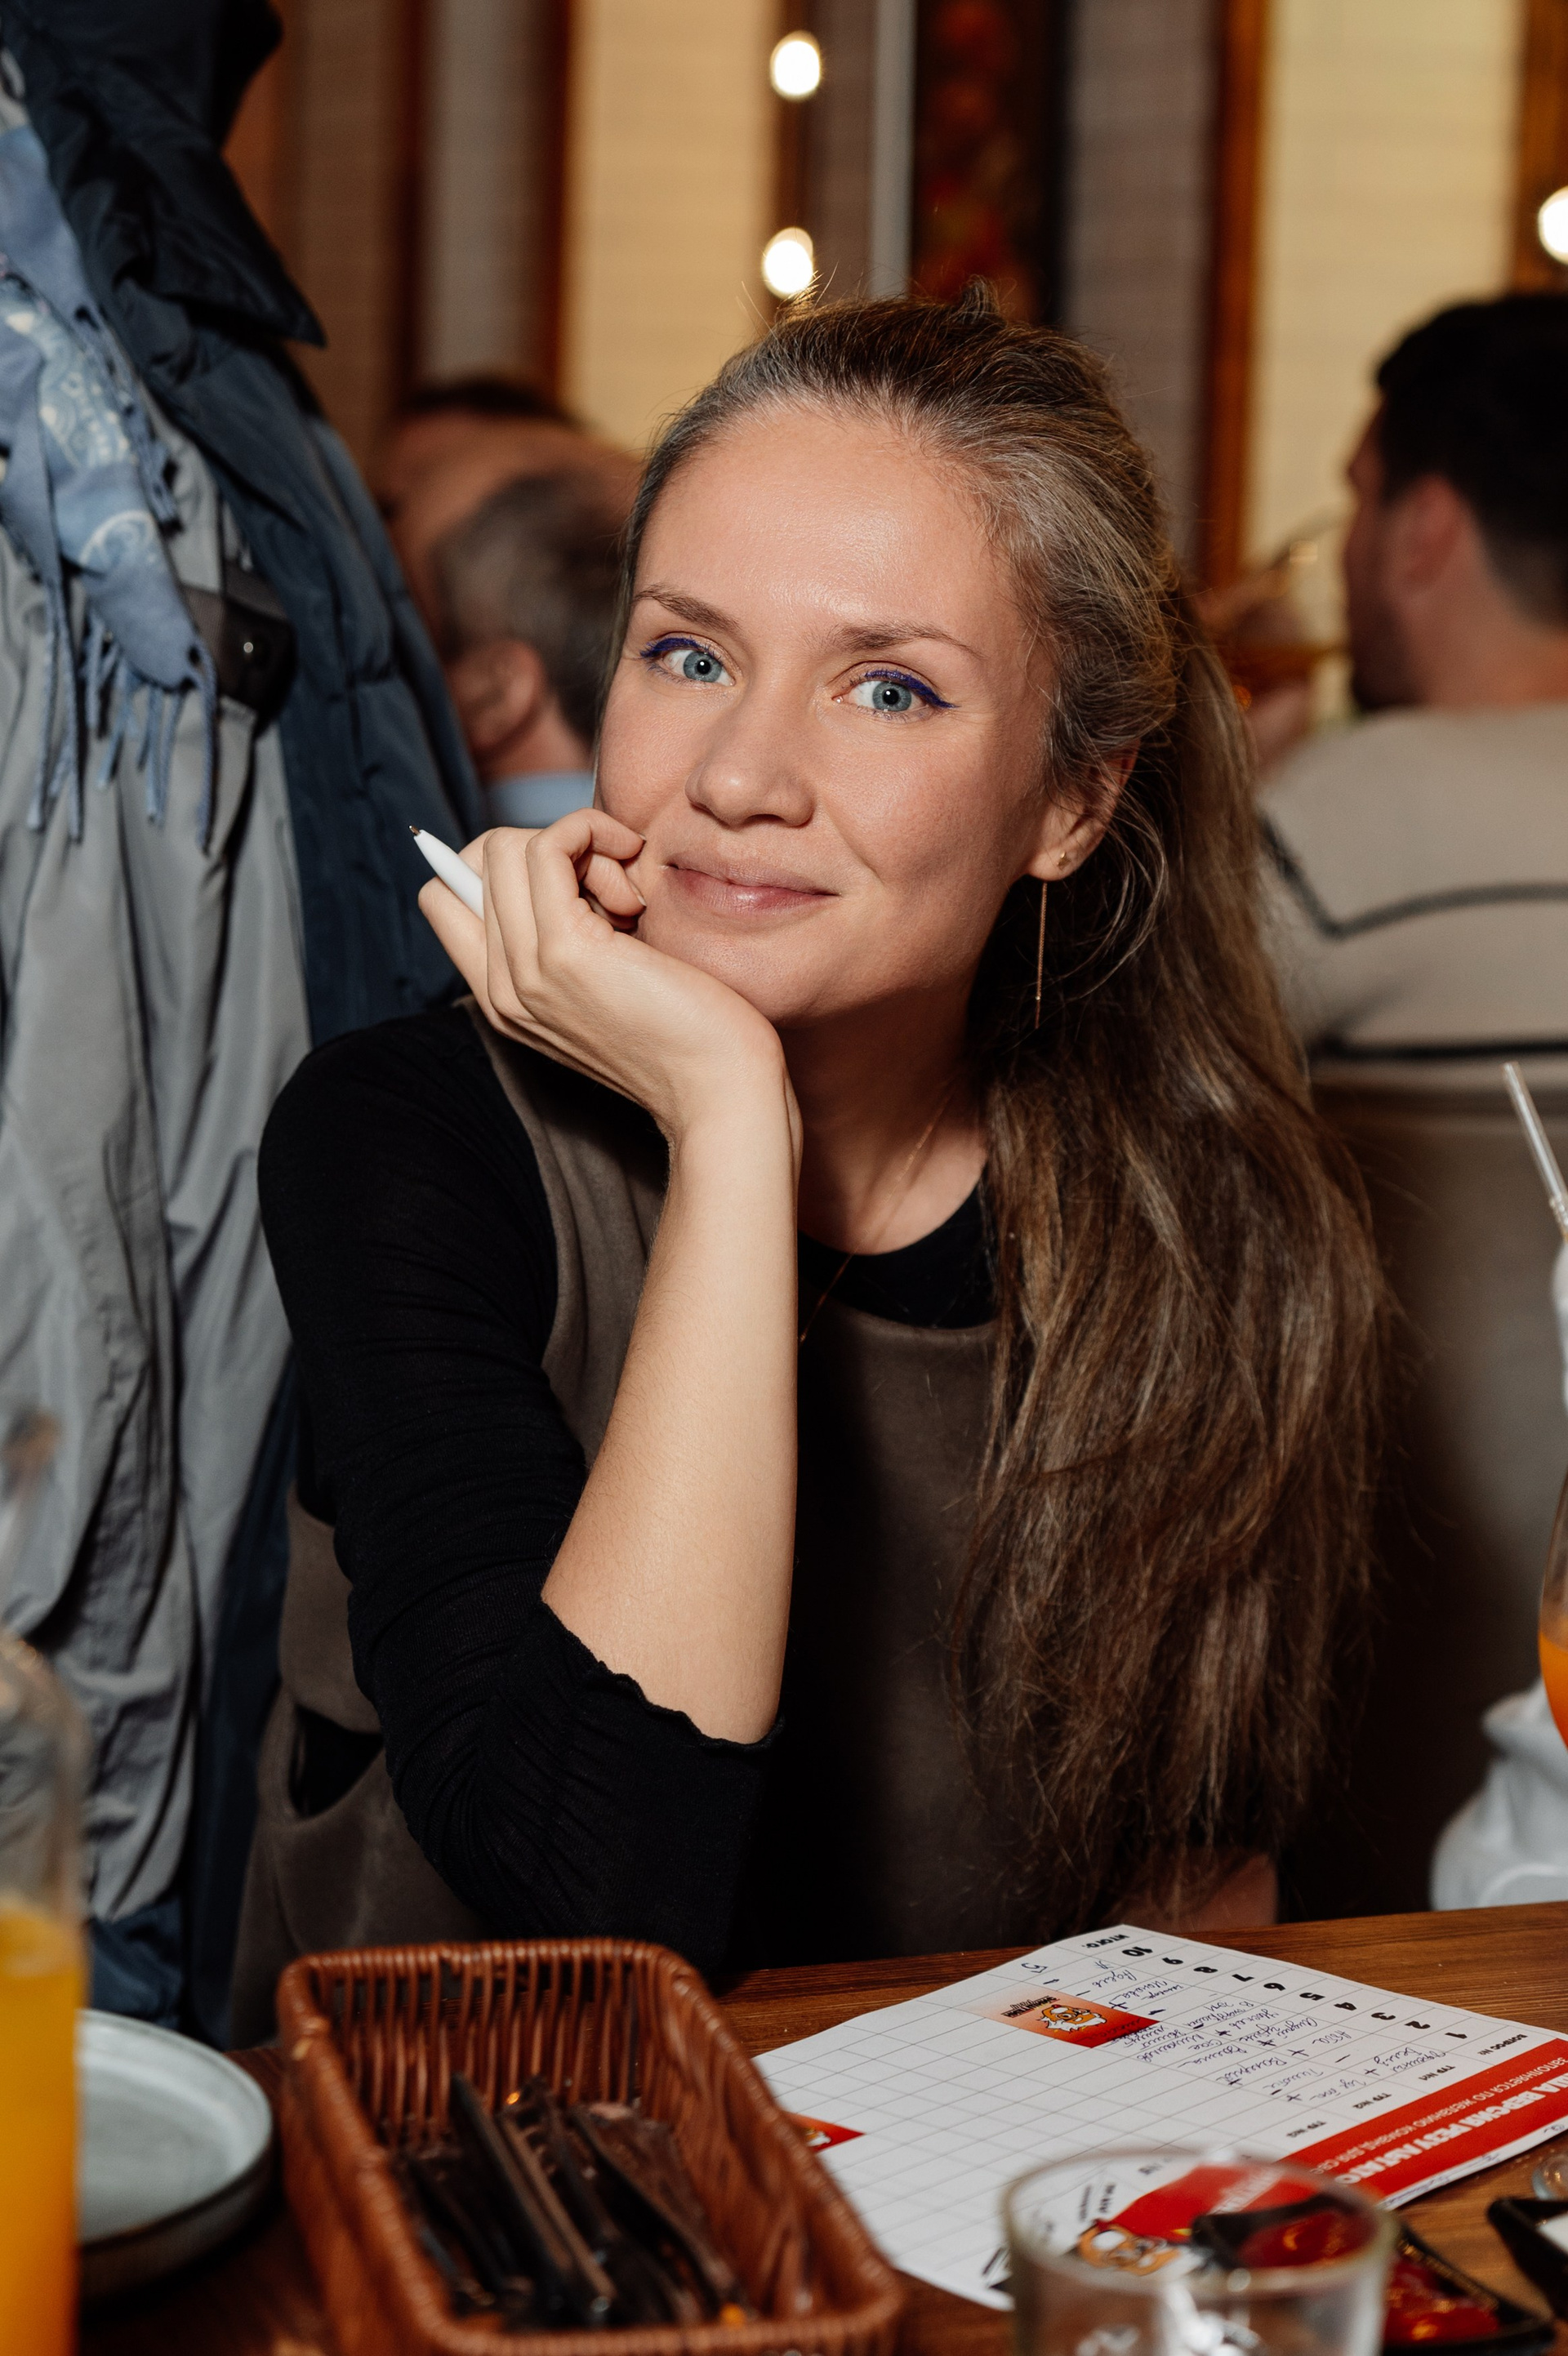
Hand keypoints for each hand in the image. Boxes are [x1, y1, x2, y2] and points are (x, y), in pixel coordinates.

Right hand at [418, 813, 793, 1144]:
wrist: (719, 1086)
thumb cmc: (687, 1028)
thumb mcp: (609, 980)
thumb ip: (571, 937)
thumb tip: (571, 859)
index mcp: (503, 997)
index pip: (445, 898)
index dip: (502, 865)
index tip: (575, 880)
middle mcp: (500, 988)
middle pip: (478, 861)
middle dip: (549, 849)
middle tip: (612, 890)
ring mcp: (525, 971)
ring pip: (506, 849)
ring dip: (579, 847)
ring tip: (627, 901)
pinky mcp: (564, 952)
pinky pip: (548, 847)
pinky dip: (590, 833)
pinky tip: (632, 876)